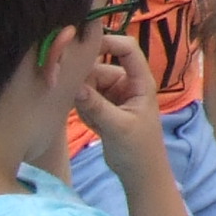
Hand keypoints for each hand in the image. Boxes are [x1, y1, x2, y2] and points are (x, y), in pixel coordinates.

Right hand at [71, 31, 166, 155]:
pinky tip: (92, 125)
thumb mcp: (118, 128)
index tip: (82, 48)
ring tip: (93, 121)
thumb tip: (75, 87)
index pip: (127, 48)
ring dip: (83, 100)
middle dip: (85, 83)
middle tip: (79, 102)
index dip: (107, 42)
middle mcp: (126, 82)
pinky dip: (83, 109)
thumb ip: (97, 107)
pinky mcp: (103, 105)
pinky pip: (84, 97)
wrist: (139, 173)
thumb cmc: (138, 150)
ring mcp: (113, 94)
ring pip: (87, 83)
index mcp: (140, 81)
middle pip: (98, 67)